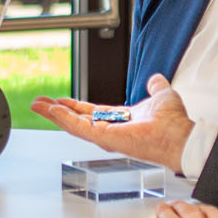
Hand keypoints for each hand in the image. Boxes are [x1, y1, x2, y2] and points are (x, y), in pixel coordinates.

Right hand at [31, 73, 193, 169]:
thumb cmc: (173, 122)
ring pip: (73, 125)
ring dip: (54, 115)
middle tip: (39, 104)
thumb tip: (155, 78)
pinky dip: (64, 118)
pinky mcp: (105, 138)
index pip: (91, 113)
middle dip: (57, 112)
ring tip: (37, 106)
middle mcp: (111, 129)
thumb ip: (156, 86)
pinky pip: (80, 128)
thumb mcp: (162, 95)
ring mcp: (106, 136)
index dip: (75, 107)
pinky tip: (51, 111)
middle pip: (77, 120)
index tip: (60, 101)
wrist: (179, 134)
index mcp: (121, 120)